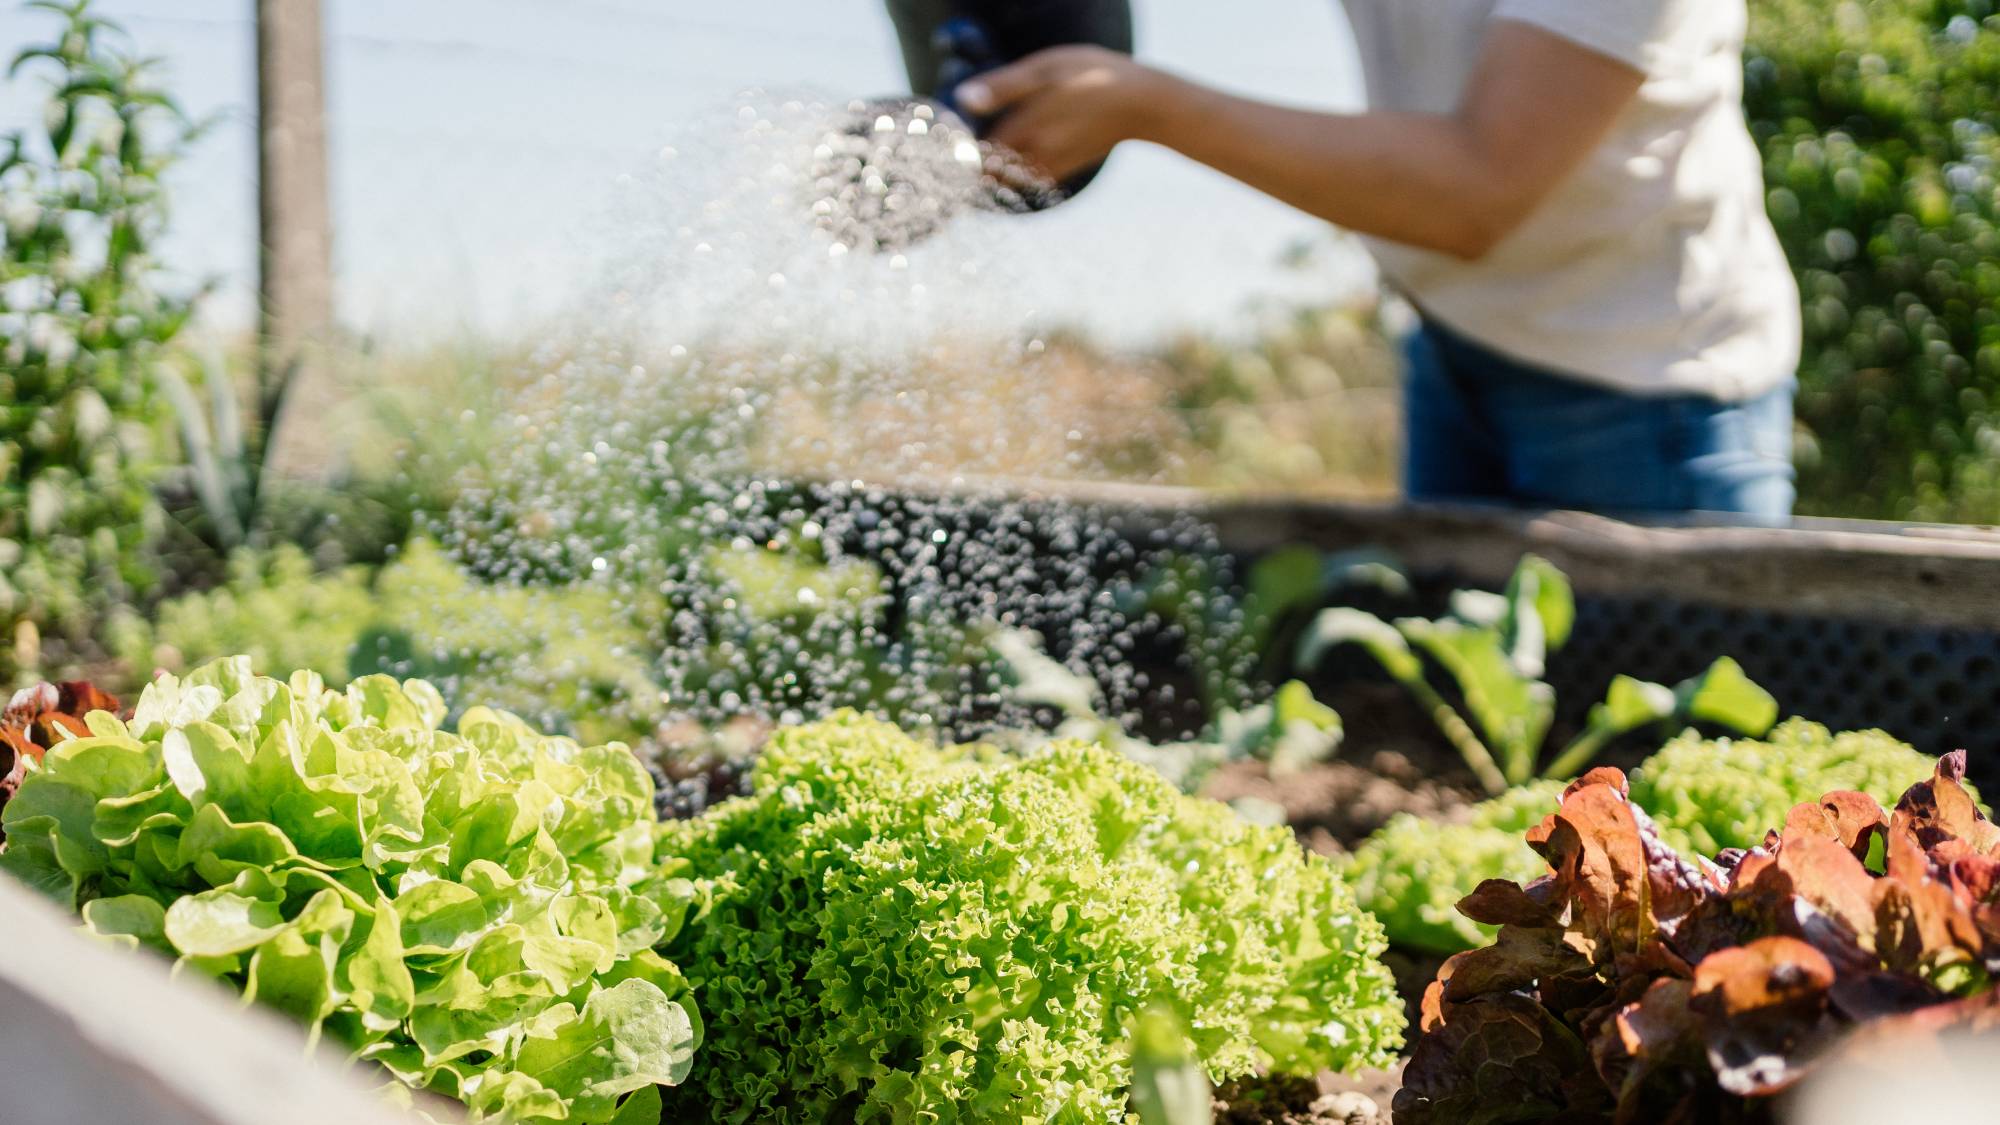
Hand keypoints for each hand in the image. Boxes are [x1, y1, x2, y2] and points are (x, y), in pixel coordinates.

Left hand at [955, 45, 1170, 180]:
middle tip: (944, 158)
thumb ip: (1003, 87)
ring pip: (1005, 181)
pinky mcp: (1064, 168)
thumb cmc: (1094, 77)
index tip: (937, 148)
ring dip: (985, 175)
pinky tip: (1000, 165)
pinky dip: (1010, 177)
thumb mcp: (1046, 70)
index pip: (972, 153)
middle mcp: (1033, 155)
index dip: (952, 153)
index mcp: (1023, 129)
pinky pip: (1026, 181)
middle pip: (985, 173)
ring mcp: (1050, 166)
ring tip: (966, 164)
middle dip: (963, 169)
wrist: (1144, 104)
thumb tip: (963, 99)